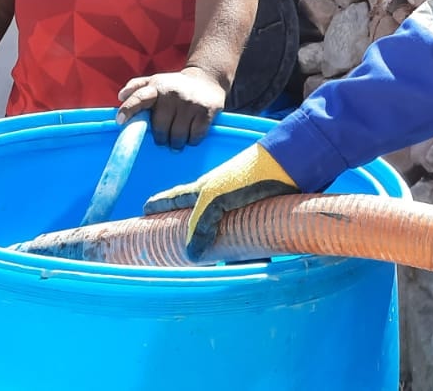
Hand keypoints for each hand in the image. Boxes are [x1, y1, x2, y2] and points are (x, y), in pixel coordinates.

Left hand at [116, 67, 226, 149]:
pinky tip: (190, 135)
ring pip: (177, 136)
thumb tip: (121, 96)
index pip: (139, 97)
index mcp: (156, 86)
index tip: (120, 121)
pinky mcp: (206, 111)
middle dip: (160, 138)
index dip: (128, 110)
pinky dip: (191, 141)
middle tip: (164, 138)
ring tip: (177, 139)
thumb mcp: (155, 81)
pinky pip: (194, 137)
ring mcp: (190, 102)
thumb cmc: (175, 86)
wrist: (207, 78)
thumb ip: (136, 87)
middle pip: (160, 128)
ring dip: (175, 143)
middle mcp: (172, 93)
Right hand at [143, 142, 297, 259]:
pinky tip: (248, 263)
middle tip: (174, 251)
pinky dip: (246, 253)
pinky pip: (247, 240)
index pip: (173, 199)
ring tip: (211, 265)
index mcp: (202, 190)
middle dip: (187, 235)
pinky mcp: (258, 218)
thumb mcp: (215, 197)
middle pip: (198, 220)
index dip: (157, 205)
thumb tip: (192, 256)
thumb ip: (200, 224)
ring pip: (223, 234)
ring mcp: (238, 209)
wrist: (288, 168)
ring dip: (218, 250)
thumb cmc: (247, 176)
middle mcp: (218, 199)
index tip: (144, 213)